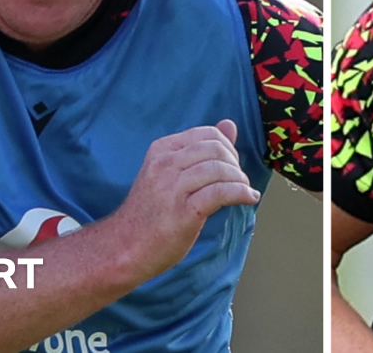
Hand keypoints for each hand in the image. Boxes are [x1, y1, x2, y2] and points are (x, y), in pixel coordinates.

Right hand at [111, 120, 259, 280]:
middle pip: (216, 149)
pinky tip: (249, 198)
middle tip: (239, 180)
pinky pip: (221, 192)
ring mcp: (172, 188)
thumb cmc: (149, 212)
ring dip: (240, 180)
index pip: (208, 134)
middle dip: (235, 164)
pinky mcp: (182, 212)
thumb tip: (229, 124)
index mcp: (162, 150)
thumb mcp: (169, 173)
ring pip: (220, 169)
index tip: (231, 165)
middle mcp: (165, 164)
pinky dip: (241, 193)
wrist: (123, 247)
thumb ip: (199, 150)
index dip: (228, 148)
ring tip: (245, 191)